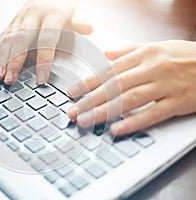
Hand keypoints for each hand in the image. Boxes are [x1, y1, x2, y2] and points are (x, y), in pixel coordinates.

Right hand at [0, 0, 92, 84]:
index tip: (41, 78)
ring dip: (2, 58)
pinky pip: (1, 36)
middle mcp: (33, 15)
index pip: (47, 38)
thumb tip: (87, 28)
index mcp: (52, 14)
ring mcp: (20, 18)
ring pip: (9, 39)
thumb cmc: (64, 5)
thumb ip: (80, 20)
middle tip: (10, 79)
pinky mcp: (13, 22)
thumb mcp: (77, 10)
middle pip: (22, 40)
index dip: (44, 59)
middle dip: (15, 61)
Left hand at [67, 40, 195, 135]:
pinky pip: (153, 114)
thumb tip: (105, 55)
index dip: (89, 82)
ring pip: (129, 99)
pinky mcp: (178, 102)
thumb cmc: (184, 56)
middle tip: (73, 111)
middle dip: (90, 99)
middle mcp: (152, 69)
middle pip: (115, 86)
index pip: (110, 70)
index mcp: (144, 55)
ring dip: (105, 111)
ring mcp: (165, 86)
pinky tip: (116, 129)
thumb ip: (128, 52)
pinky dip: (133, 122)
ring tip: (86, 120)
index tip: (73, 92)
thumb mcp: (156, 47)